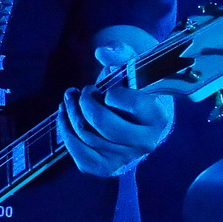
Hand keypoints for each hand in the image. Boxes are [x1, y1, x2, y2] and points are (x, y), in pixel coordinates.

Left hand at [58, 40, 174, 176]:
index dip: (113, 92)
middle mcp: (145, 143)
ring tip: (70, 98)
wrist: (138, 120)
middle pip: (101, 122)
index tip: (107, 87)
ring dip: (70, 113)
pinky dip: (66, 133)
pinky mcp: (107, 169)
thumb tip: (102, 52)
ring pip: (86, 136)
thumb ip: (121, 55)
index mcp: (158, 118)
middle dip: (83, 102)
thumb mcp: (134, 68)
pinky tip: (65, 116)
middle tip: (80, 91)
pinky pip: (79, 154)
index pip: (132, 103)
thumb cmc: (136, 90)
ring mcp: (126, 159)